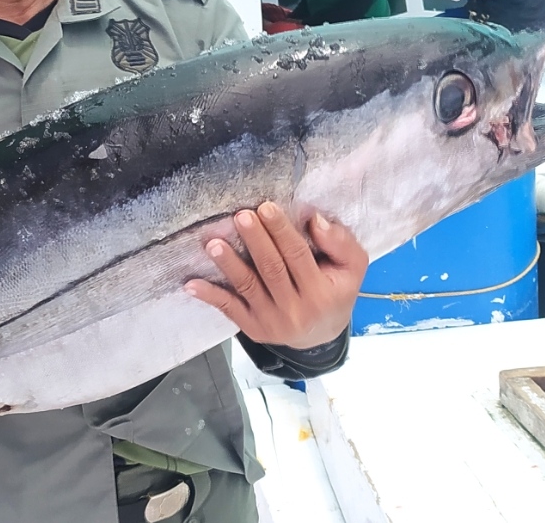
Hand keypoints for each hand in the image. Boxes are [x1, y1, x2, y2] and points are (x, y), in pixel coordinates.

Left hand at [187, 202, 368, 349]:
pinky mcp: (253, 327)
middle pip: (271, 269)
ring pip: (248, 287)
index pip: (297, 255)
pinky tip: (191, 284)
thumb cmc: (335, 292)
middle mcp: (295, 308)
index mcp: (321, 291)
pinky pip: (229, 309)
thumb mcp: (352, 269)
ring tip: (213, 243)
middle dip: (255, 241)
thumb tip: (314, 219)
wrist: (321, 337)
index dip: (280, 230)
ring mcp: (271, 320)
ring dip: (229, 264)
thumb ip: (340, 243)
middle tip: (240, 216)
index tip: (266, 207)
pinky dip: (210, 296)